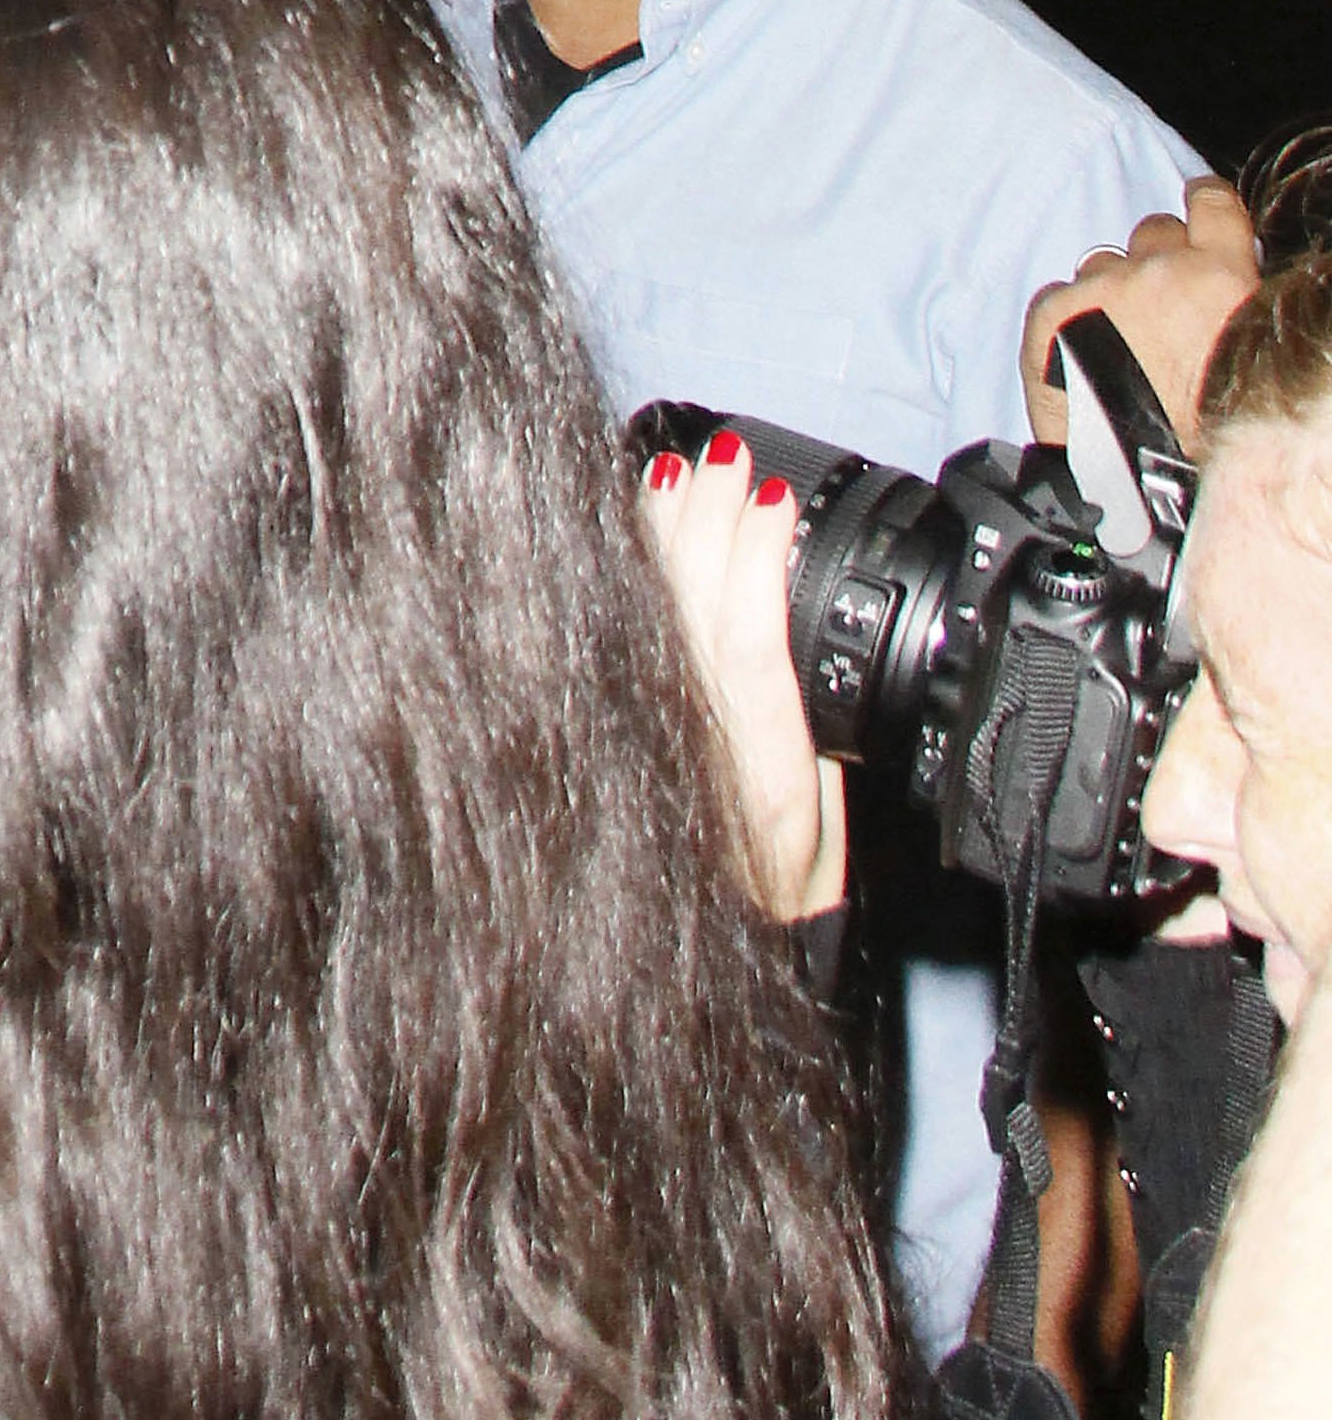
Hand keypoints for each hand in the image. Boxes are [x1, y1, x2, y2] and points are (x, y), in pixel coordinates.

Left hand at [641, 428, 844, 921]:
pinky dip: (612, 580)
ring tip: (676, 474)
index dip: (752, 557)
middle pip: (681, 604)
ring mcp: (632, 732)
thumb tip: (807, 645)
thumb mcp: (823, 826)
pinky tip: (623, 535)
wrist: (694, 961)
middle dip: (702, 519)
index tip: (768, 493)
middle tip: (719, 458)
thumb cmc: (769, 899)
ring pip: (636, 613)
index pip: (742, 638)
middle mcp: (682, 741)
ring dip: (656, 536)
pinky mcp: (596, 730)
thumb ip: (816, 738)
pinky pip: (601, 636)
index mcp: (757, 766)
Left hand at [1025, 180, 1256, 448]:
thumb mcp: (1241, 346)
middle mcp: (1160, 269)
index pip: (1213, 205)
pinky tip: (1073, 353)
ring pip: (1099, 263)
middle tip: (1152, 305)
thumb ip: (1222, 300)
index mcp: (1222, 274)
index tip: (1196, 199)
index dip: (1202, 200)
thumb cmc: (1205, 420)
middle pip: (1151, 233)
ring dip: (1105, 290)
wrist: (1148, 467)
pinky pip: (1053, 295)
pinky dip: (1061, 317)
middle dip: (1152, 260)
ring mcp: (1102, 288)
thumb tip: (1210, 288)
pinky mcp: (1052, 313)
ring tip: (1111, 342)